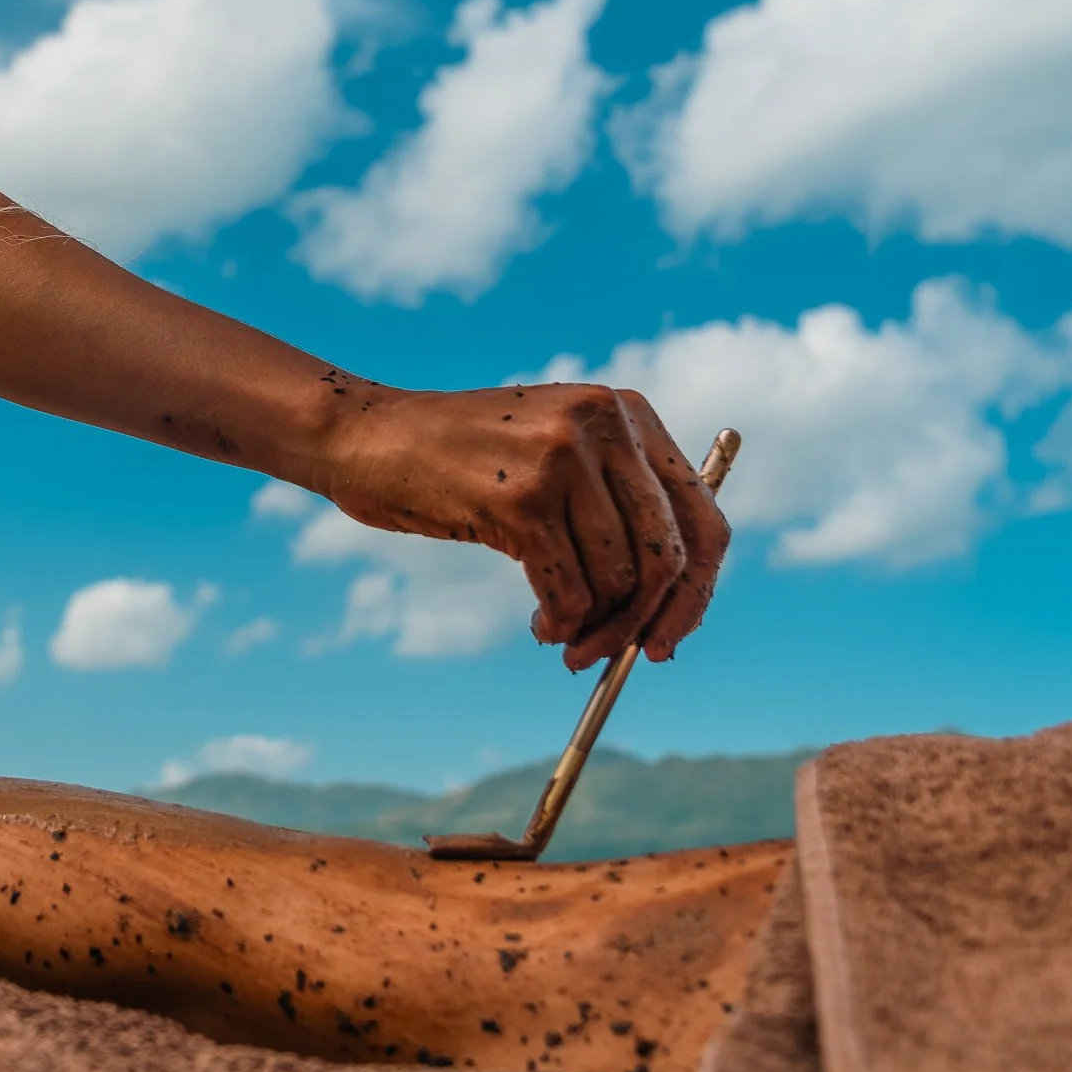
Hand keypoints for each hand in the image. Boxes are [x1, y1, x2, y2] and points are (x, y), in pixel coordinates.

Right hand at [321, 383, 730, 672]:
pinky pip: (569, 590)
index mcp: (626, 412)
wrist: (366, 435)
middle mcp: (605, 425)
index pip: (704, 516)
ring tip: (561, 635)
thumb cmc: (458, 460)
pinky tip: (540, 624)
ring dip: (594, 628)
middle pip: (668, 556)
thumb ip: (612, 501)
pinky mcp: (521, 498)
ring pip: (618, 580)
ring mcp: (563, 458)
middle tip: (620, 659)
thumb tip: (669, 606)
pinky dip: (560, 622)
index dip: (698, 591)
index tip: (670, 638)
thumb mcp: (552, 453)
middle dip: (648, 622)